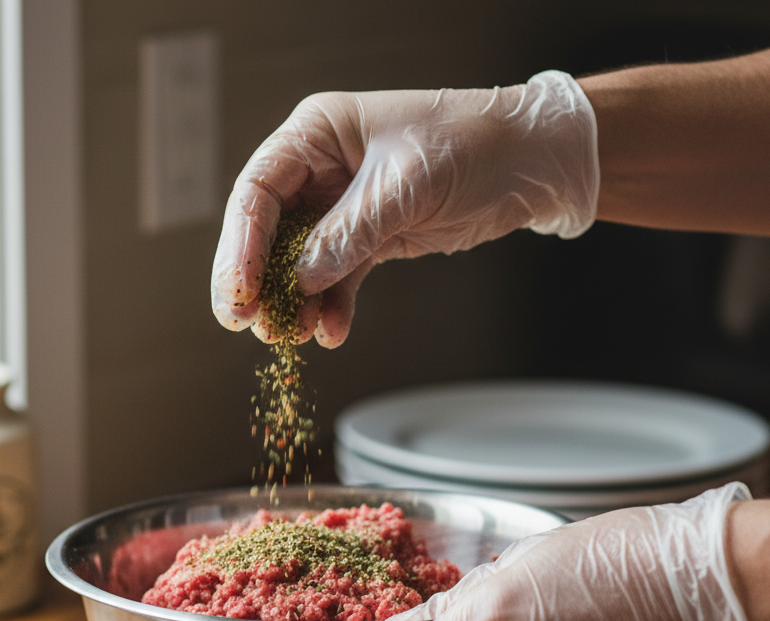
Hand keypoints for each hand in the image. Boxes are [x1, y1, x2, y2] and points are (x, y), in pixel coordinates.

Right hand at [211, 71, 597, 347]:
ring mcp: (342, 207)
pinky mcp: (368, 239)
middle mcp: (321, 170)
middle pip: (267, 231)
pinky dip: (332, 307)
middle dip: (257, 281)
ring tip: (290, 336)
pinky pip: (336, 279)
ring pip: (298, 262)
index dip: (242, 245)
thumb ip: (348, 234)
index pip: (259, 191)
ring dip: (293, 302)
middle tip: (248, 323)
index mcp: (318, 134)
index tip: (240, 290)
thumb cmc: (472, 145)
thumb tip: (300, 279)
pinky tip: (331, 331)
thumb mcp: (405, 187)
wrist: (529, 164)